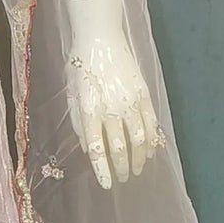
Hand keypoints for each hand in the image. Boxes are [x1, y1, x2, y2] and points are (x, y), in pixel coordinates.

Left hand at [64, 0, 158, 188]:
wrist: (101, 38)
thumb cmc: (80, 65)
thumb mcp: (72, 93)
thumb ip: (79, 121)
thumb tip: (87, 146)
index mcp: (89, 109)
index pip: (96, 147)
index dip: (102, 169)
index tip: (107, 184)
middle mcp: (111, 108)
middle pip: (119, 147)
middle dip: (121, 168)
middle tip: (123, 179)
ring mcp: (130, 101)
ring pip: (138, 139)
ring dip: (138, 158)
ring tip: (137, 170)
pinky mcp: (143, 94)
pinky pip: (151, 123)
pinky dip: (151, 140)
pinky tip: (150, 151)